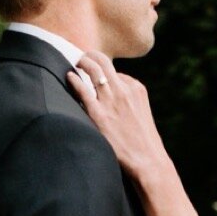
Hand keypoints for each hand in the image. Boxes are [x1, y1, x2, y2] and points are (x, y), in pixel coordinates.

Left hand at [68, 53, 166, 184]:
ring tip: (76, 64)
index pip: (117, 73)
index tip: (98, 76)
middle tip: (82, 58)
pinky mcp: (98, 115)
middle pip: (104, 62)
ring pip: (93, 70)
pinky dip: (74, 80)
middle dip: (91, 56)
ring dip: (82, 63)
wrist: (147, 160)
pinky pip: (82, 91)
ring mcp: (110, 101)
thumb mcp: (141, 112)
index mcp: (136, 88)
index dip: (106, 74)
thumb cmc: (143, 140)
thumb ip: (129, 100)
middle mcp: (124, 90)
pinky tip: (69, 77)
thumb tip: (113, 94)